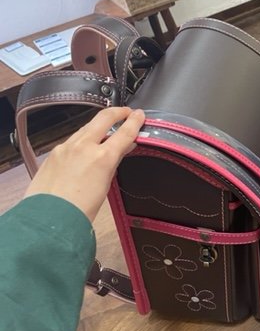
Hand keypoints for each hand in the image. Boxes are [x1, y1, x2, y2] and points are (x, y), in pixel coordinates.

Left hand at [24, 107, 145, 221]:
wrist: (48, 218)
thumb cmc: (79, 210)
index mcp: (102, 157)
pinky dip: (83, 138)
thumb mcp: (105, 185)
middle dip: (117, 112)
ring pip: (86, 127)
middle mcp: (83, 146)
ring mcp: (66, 147)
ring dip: (99, 125)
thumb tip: (120, 151)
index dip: (135, 122)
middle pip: (104, 118)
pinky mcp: (54, 153)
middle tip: (126, 112)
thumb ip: (113, 163)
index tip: (140, 115)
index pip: (124, 133)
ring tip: (107, 129)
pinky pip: (72, 140)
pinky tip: (85, 146)